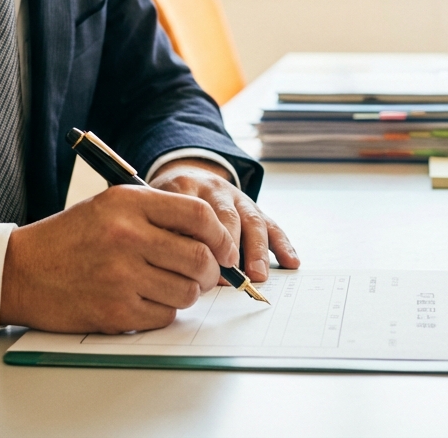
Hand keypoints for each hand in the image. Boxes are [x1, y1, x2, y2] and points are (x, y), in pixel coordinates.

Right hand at [0, 184, 238, 332]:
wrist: (21, 270)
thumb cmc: (70, 237)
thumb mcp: (111, 206)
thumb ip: (158, 213)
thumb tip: (211, 237)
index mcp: (129, 204)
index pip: (198, 215)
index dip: (220, 235)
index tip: (224, 247)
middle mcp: (127, 236)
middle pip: (199, 257)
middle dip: (211, 270)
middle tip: (206, 273)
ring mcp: (121, 276)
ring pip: (187, 291)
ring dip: (187, 292)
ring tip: (171, 285)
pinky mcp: (116, 311)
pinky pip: (164, 316)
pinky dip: (163, 311)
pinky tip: (146, 299)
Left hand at [149, 158, 300, 283]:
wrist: (186, 173)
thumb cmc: (167, 202)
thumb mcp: (156, 209)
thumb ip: (166, 232)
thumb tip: (185, 270)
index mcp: (185, 187)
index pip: (196, 212)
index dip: (201, 239)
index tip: (202, 264)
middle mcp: (215, 189)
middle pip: (228, 216)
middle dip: (232, 247)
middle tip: (233, 274)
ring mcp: (238, 197)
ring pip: (252, 220)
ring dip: (256, 250)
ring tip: (257, 275)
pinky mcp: (254, 208)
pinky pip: (272, 225)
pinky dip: (283, 244)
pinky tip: (291, 261)